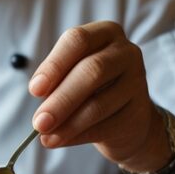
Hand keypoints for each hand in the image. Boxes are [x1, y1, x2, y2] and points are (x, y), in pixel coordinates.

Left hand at [29, 21, 171, 173]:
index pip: (77, 40)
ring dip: (67, 124)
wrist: (126, 118)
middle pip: (92, 71)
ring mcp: (137, 82)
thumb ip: (56, 85)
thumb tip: (42, 111)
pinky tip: (60, 140)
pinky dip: (78, 136)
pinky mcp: (139, 112)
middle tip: (39, 122)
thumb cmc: (91, 89)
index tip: (35, 90)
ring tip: (46, 136)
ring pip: (98, 104)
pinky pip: (105, 126)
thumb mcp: (70, 76)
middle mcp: (126, 52)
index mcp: (105, 33)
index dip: (54, 65)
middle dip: (61, 99)